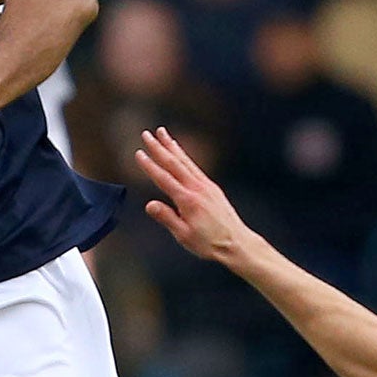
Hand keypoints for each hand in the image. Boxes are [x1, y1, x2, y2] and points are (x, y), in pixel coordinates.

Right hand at [135, 126, 255, 263]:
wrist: (236, 243)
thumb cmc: (210, 243)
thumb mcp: (184, 235)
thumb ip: (166, 218)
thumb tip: (150, 205)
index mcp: (187, 200)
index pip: (163, 178)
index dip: (149, 165)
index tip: (139, 153)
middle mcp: (197, 188)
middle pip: (174, 163)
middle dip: (158, 147)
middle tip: (146, 134)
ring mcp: (206, 186)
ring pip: (186, 161)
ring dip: (172, 146)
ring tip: (163, 133)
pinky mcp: (212, 187)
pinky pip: (194, 167)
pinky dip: (185, 156)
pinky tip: (180, 153)